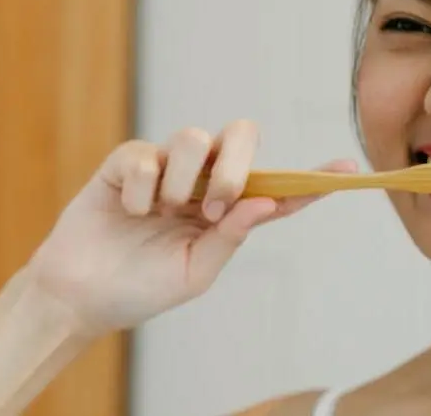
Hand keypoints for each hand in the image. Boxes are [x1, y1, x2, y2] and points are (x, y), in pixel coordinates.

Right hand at [26, 119, 356, 336]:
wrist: (80, 295)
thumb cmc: (139, 288)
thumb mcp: (193, 273)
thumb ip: (230, 237)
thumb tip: (267, 201)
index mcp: (224, 212)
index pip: (275, 189)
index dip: (312, 178)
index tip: (349, 169)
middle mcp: (200, 183)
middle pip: (240, 136)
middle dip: (236, 163)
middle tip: (216, 202)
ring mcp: (164, 168)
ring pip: (194, 137)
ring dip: (185, 178)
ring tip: (164, 210)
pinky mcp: (126, 163)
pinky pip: (146, 154)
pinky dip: (141, 188)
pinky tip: (130, 211)